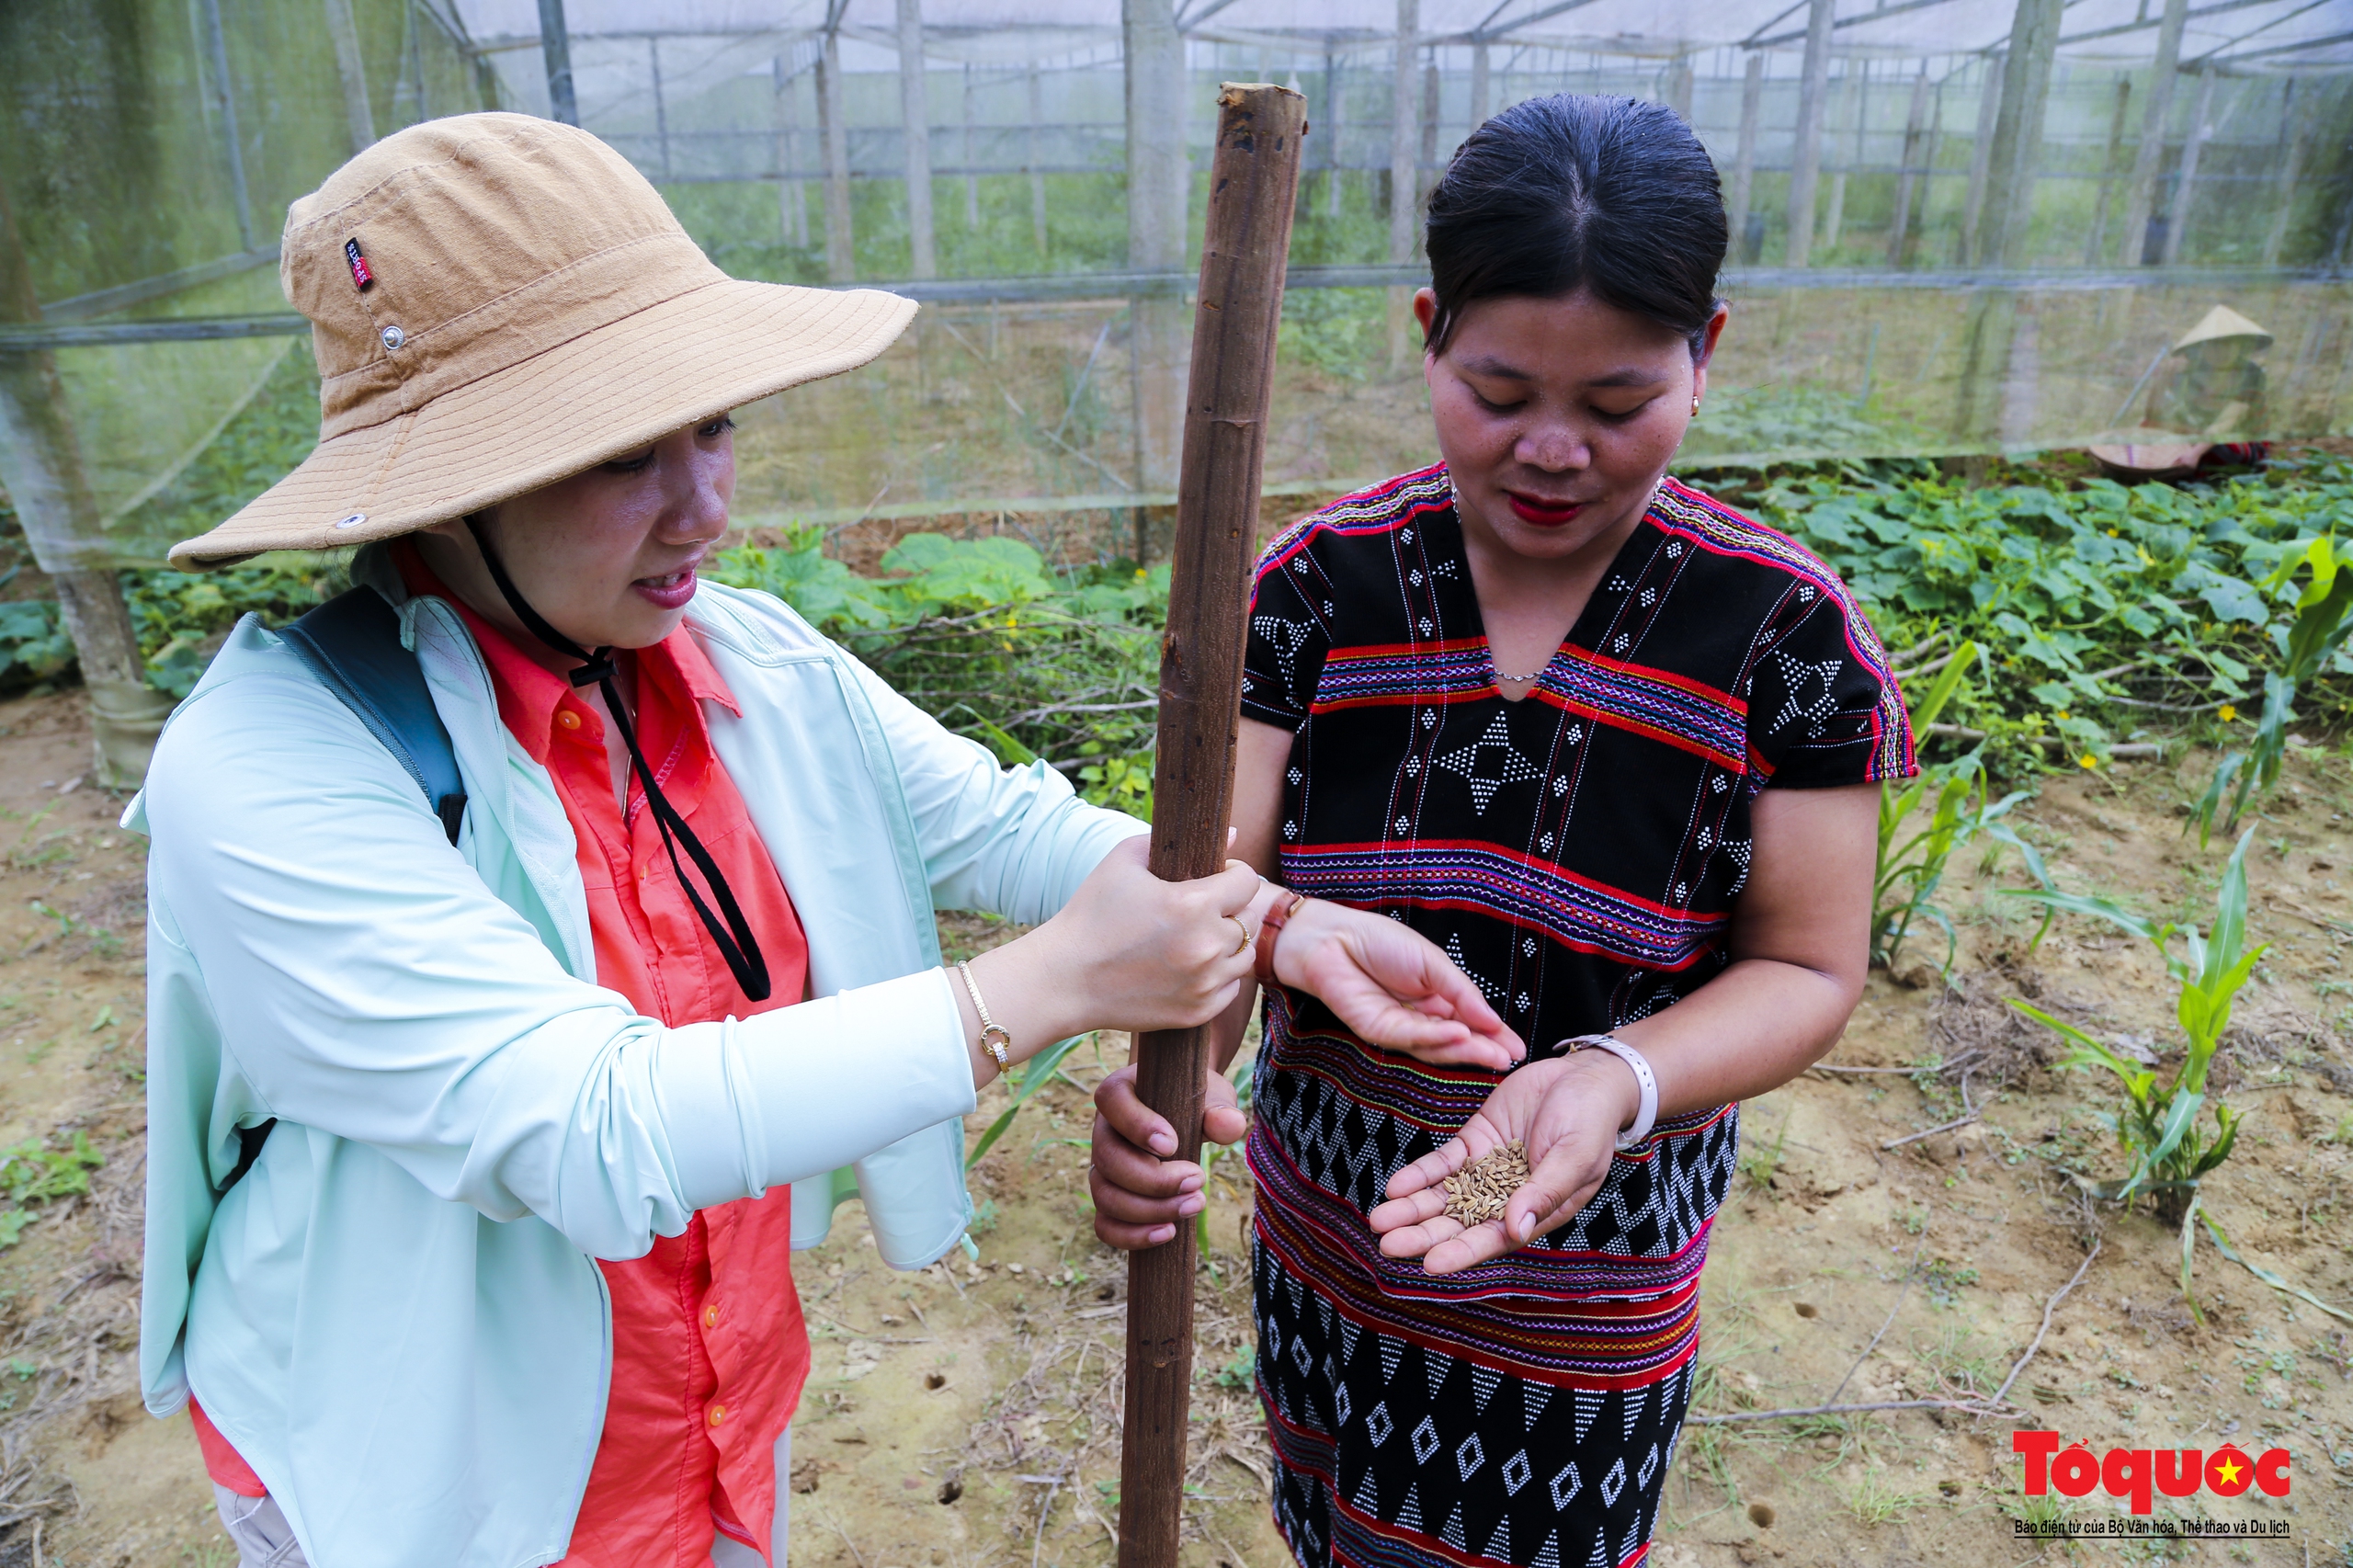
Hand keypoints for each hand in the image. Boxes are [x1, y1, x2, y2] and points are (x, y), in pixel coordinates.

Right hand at [967, 838, 1272, 1065]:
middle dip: (1234, 907)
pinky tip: (1193, 965)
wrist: (1064, 979)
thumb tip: (1234, 834)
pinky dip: (1219, 975)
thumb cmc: (1090, 914)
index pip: (1248, 881)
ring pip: (1246, 955)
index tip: (1216, 875)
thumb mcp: (1123, 860)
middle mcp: (1206, 946)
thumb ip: (1175, 841)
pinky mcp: (1197, 1012)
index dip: (1233, 873)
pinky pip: (1231, 988)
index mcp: (1192, 904)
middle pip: (1251, 919)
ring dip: (1230, 942)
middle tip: (1206, 907)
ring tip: (1201, 935)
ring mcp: (1204, 984)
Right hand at [1089, 1062, 1247, 1248]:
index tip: (1172, 1145)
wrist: (1187, 1117)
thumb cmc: (1195, 1103)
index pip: (1111, 1101)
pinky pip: (1105, 1225)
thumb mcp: (1211, 1098)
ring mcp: (1102, 1168)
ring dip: (1149, 1210)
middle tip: (1198, 1179)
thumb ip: (1220, 1111)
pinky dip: (1132, 1235)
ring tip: (1194, 1205)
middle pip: (1107, 1160)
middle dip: (1154, 1180)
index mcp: (1120, 1093)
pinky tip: (1168, 1232)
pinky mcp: (1111, 1199)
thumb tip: (1230, 1126)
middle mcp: (1103, 1131)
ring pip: (1105, 1196)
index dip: (1136, 1125)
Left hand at [1271, 900, 1524, 1070]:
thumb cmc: (1380, 942)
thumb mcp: (1433, 962)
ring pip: (1437, 1045)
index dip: (1495, 1035)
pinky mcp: (1378, 1032)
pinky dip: (1438, 1036)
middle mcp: (1420, 1017)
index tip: (1518, 1048)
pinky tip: (1461, 1033)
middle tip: (1510, 1060)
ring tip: (1495, 1054)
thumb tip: (1492, 1020)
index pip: (1471, 1021)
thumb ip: (1462, 993)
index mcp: (1436, 998)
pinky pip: (1412, 1037)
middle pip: (1457, 1040)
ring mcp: (1400, 1027)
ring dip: (1467, 1050)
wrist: (1333, 937)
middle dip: (1485, 1049)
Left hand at [1366, 1050, 1638, 1274]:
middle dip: (1423, 1235)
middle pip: (1458, 1223)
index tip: (1429, 1264)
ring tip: (1379, 1220)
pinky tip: (1396, 1186)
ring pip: (1444, 1197)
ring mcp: (1487, 1171)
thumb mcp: (1575, 1156)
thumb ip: (1545, 1191)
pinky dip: (1420, 1175)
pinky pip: (1443, 1163)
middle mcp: (1506, 1198)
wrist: (1585, 1077)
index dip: (1461, 1253)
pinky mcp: (1475, 1143)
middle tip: (1388, 1245)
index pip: (1492, 1239)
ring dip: (1412, 1209)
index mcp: (1536, 1211)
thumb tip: (1516, 1229)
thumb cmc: (1592, 1121)